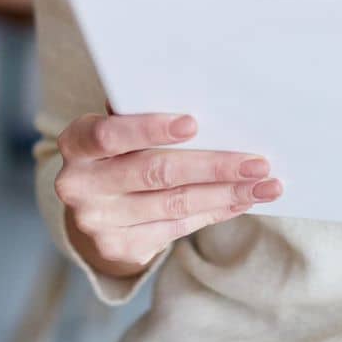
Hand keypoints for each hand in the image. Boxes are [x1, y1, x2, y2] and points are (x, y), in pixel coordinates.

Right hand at [53, 111, 282, 273]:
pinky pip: (178, 227)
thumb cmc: (117, 150)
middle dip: (212, 166)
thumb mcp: (117, 128)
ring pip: (174, 204)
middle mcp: (80, 185)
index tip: (194, 123)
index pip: (111, 134)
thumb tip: (198, 93)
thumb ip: (141, 112)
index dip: (150, 128)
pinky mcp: (121, 247)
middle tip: (257, 162)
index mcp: (77, 143)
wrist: (92, 206)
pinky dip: (215, 211)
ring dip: (225, 193)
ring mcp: (98, 222)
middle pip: (154, 173)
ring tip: (264, 184)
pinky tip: (242, 200)